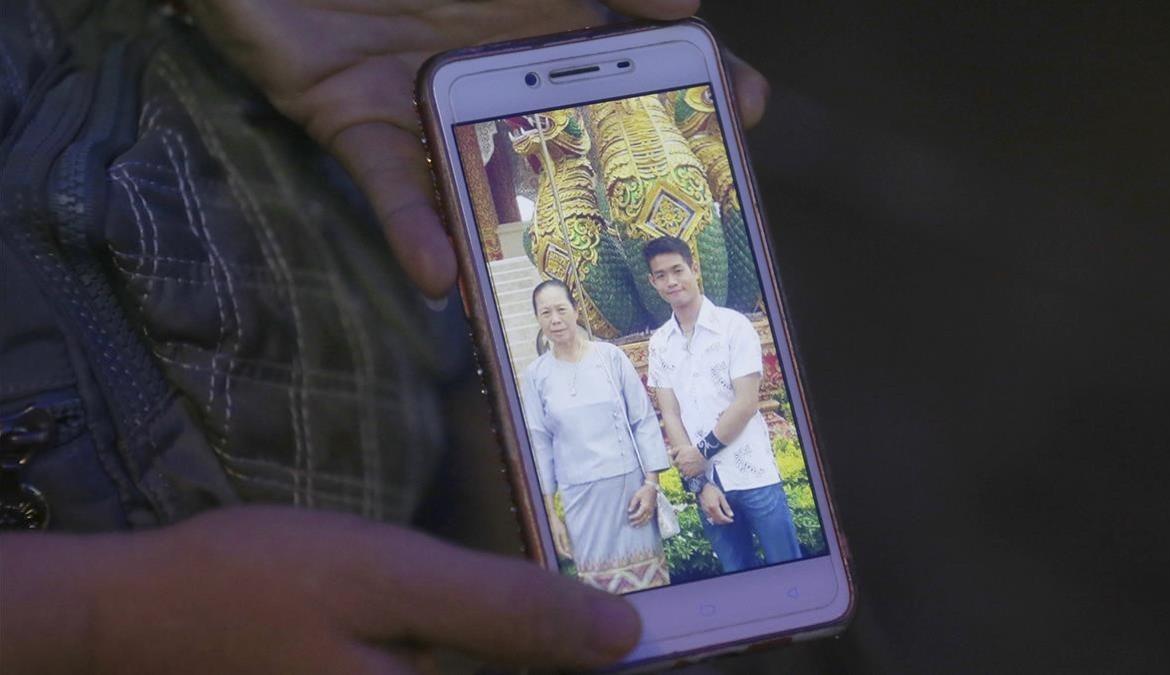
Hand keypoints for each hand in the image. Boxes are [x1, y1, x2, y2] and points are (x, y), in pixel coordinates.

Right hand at [0, 507, 638, 673]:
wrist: (137, 616)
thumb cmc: (263, 585)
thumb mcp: (390, 579)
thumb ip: (504, 610)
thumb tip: (623, 638)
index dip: (603, 672)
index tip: (654, 646)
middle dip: (566, 660)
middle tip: (613, 629)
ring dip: (528, 654)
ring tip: (572, 630)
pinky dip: (480, 657)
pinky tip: (496, 637)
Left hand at [190, 0, 768, 296]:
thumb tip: (689, 1)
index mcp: (532, 7)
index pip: (624, 49)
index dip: (686, 78)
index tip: (742, 109)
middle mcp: (488, 63)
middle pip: (567, 135)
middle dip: (620, 187)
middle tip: (673, 236)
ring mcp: (423, 98)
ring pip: (483, 184)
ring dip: (517, 241)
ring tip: (560, 296)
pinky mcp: (351, 120)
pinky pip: (387, 188)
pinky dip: (413, 230)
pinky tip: (442, 276)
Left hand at [626, 484, 657, 526]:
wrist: (652, 488)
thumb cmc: (643, 491)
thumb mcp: (636, 496)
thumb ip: (633, 503)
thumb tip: (629, 511)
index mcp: (645, 506)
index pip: (638, 515)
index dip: (633, 517)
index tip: (629, 517)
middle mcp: (649, 510)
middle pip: (642, 519)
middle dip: (636, 522)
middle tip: (631, 524)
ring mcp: (652, 510)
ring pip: (647, 520)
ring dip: (641, 524)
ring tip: (636, 526)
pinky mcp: (653, 510)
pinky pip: (650, 518)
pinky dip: (646, 521)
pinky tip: (643, 523)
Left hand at [668, 444, 706, 478]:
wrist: (703, 455)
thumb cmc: (692, 450)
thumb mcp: (681, 448)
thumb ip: (673, 451)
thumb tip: (668, 453)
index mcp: (678, 461)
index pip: (673, 464)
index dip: (676, 462)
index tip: (680, 460)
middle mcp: (681, 467)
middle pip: (678, 469)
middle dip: (680, 466)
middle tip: (685, 463)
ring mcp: (686, 472)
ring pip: (682, 473)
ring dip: (684, 471)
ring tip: (688, 467)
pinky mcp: (692, 475)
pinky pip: (688, 477)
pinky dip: (689, 474)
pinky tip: (691, 470)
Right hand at [698, 482, 733, 524]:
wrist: (702, 486)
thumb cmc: (713, 490)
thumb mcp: (721, 497)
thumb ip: (726, 507)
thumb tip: (731, 515)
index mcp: (714, 508)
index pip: (722, 518)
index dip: (727, 520)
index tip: (732, 520)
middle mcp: (709, 511)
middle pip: (717, 520)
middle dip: (724, 522)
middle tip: (729, 519)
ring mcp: (705, 511)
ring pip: (713, 520)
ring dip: (719, 521)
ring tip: (724, 518)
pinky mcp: (703, 510)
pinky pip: (709, 518)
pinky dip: (714, 519)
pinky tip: (718, 516)